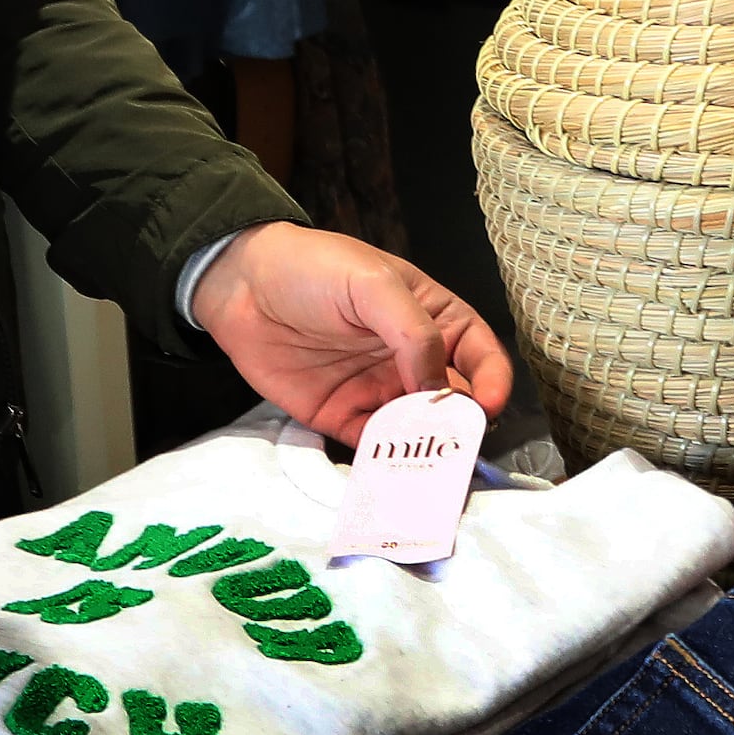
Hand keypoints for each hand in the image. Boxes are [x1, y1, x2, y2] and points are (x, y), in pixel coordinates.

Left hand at [191, 223, 512, 438]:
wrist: (240, 285)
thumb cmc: (312, 267)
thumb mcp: (373, 284)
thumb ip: (414, 333)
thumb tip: (439, 387)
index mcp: (433, 319)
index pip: (480, 355)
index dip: (493, 381)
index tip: (488, 406)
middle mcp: (412, 360)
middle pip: (455, 400)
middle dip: (462, 425)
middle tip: (459, 445)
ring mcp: (379, 390)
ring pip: (419, 429)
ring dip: (427, 448)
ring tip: (428, 464)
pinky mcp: (343, 416)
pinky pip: (374, 446)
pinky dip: (386, 459)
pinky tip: (391, 467)